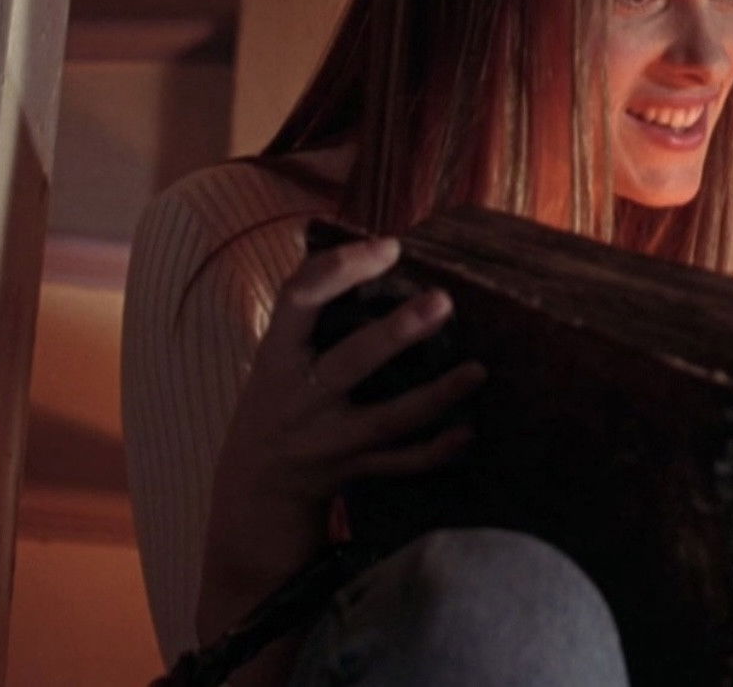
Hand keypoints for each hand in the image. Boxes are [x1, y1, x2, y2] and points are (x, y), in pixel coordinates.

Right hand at [198, 234, 485, 634]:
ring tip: (476, 370)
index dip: (339, 269)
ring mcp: (328, 439)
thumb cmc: (280, 398)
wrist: (256, 486)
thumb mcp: (278, 353)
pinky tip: (468, 431)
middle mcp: (301, 398)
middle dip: (394, 334)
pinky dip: (435, 451)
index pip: (296, 300)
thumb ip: (315, 311)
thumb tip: (380, 249)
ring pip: (385, 419)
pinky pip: (400, 463)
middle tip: (442, 301)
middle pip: (348, 364)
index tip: (387, 246)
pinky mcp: (354, 470)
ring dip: (434, 396)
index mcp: (277, 355)